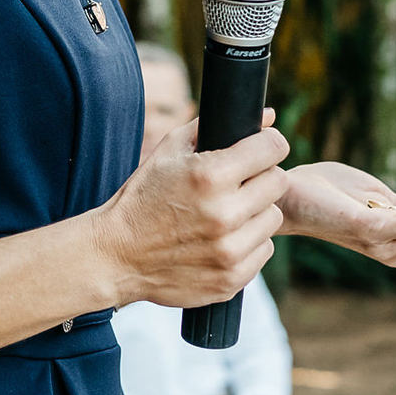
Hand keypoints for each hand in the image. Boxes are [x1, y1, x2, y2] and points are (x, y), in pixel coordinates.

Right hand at [96, 113, 289, 307]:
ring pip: (273, 217)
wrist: (117, 254)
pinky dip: (248, 242)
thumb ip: (214, 127)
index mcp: (209, 176)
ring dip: (256, 212)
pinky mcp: (231, 278)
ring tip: (227, 213)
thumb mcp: (169, 151)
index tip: (261, 149)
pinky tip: (222, 239)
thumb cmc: (144, 196)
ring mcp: (230, 250)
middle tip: (239, 183)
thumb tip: (267, 116)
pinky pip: (263, 249)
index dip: (268, 144)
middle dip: (261, 177)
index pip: (273, 148)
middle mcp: (224, 214)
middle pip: (278, 182)